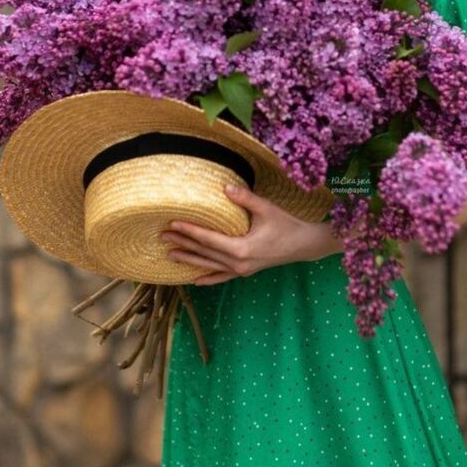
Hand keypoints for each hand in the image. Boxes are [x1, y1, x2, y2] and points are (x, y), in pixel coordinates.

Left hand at [159, 183, 339, 284]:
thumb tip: (224, 187)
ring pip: (210, 265)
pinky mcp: (245, 271)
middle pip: (205, 252)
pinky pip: (222, 276)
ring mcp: (241, 270)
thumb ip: (244, 198)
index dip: (190, 231)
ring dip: (190, 259)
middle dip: (183, 243)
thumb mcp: (266, 208)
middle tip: (162, 236)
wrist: (304, 245)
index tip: (173, 224)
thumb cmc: (287, 225)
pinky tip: (195, 280)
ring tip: (170, 254)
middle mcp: (238, 263)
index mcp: (241, 249)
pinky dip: (208, 278)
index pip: (208, 239)